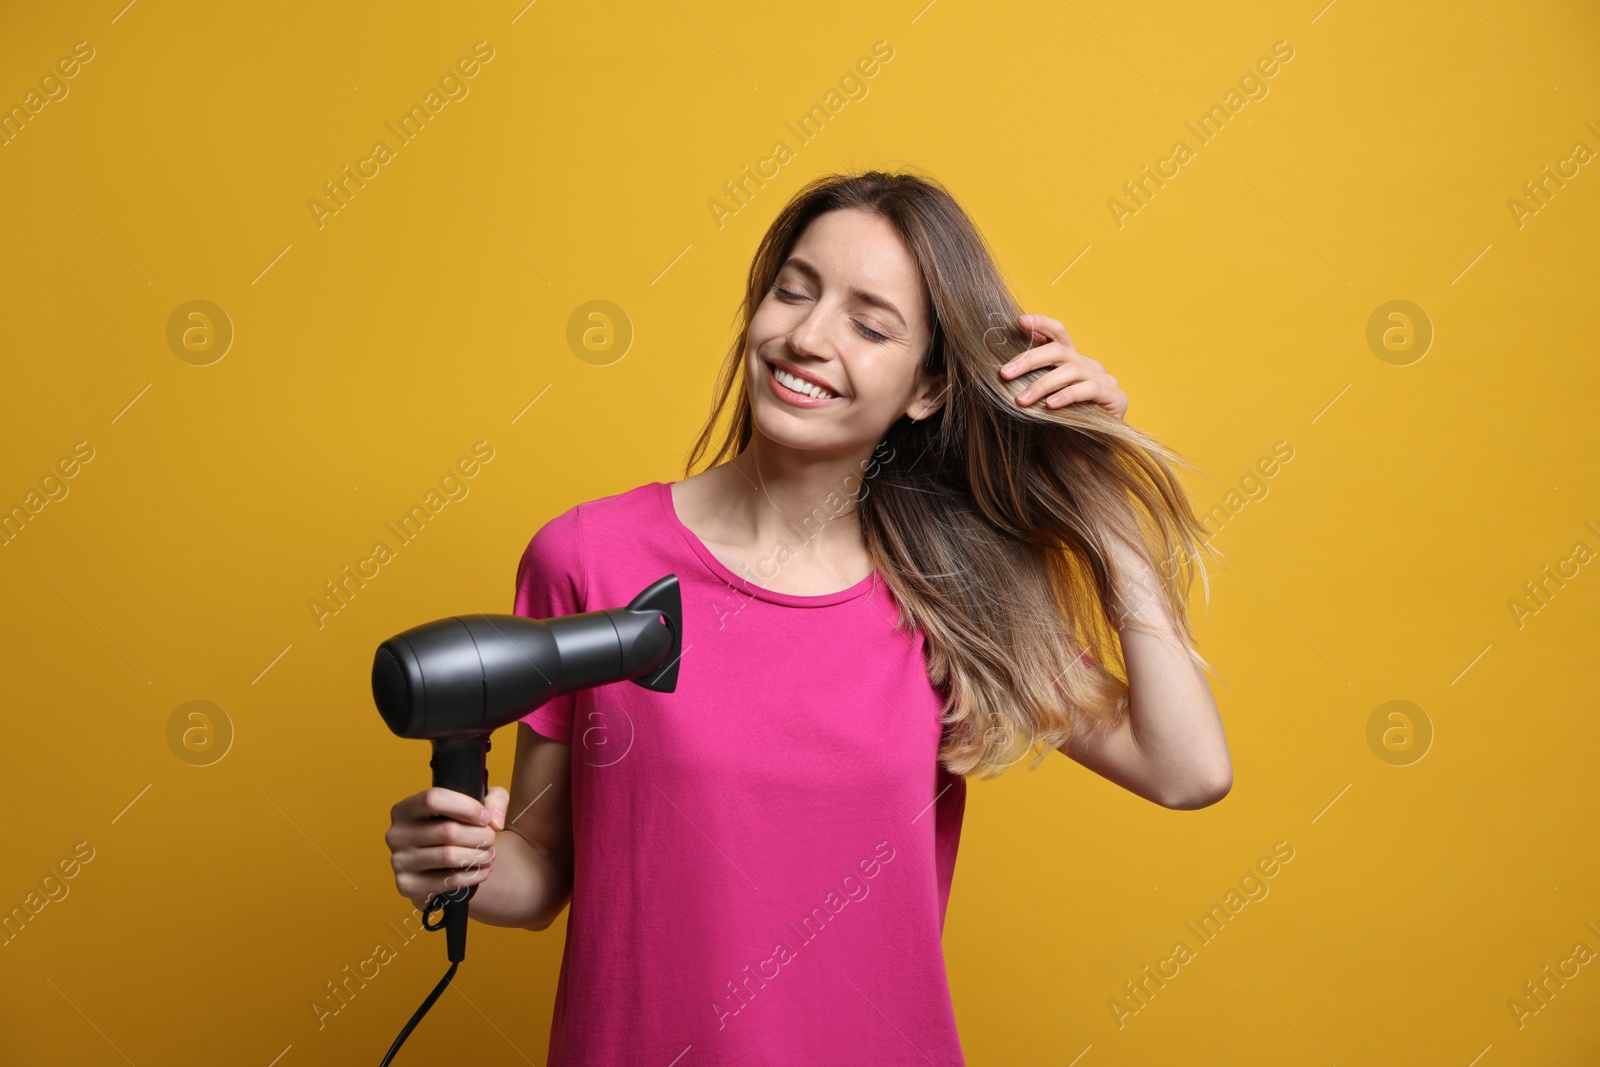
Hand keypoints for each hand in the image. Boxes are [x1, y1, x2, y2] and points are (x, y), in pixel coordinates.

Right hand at [386, 785, 508, 909]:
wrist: (438, 867)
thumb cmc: (455, 828)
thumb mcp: (474, 805)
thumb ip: (493, 800)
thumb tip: (495, 822)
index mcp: (406, 808)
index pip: (433, 799)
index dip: (466, 807)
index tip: (485, 817)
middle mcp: (397, 834)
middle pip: (447, 831)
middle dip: (479, 836)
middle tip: (491, 839)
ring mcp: (400, 861)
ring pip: (449, 856)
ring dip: (478, 856)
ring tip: (489, 854)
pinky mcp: (408, 885)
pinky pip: (448, 881)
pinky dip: (473, 876)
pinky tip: (483, 870)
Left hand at [998, 313, 1127, 419]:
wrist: (1085, 460)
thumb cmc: (1058, 430)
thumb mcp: (1038, 402)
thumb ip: (1029, 381)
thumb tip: (1002, 368)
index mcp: (1071, 361)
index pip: (1057, 333)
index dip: (1041, 323)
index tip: (1019, 321)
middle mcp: (1089, 366)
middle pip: (1059, 351)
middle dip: (1029, 360)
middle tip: (1005, 374)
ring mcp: (1105, 380)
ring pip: (1071, 370)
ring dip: (1042, 384)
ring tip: (1021, 401)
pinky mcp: (1115, 398)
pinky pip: (1088, 390)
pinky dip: (1066, 396)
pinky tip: (1049, 407)